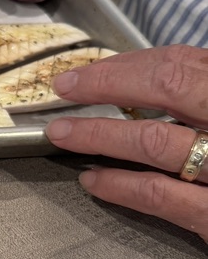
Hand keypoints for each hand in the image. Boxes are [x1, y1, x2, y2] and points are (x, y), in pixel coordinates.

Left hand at [45, 45, 207, 240]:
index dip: (126, 64)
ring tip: (64, 133)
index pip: (182, 62)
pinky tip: (93, 180)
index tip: (86, 71)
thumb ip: (204, 94)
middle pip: (169, 85)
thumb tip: (145, 83)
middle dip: (107, 83)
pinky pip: (163, 195)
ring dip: (99, 134)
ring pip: (156, 140)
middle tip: (65, 87)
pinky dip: (120, 185)